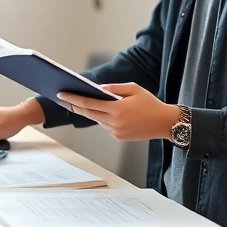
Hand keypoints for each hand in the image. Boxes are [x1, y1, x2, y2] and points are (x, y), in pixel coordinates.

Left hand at [58, 83, 180, 141]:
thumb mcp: (134, 89)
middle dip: (74, 105)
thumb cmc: (150, 103)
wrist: (165, 123)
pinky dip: (103, 118)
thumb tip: (97, 89)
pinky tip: (104, 112)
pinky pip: (105, 126)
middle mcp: (114, 123)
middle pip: (88, 113)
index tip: (62, 94)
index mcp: (117, 109)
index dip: (73, 98)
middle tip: (63, 98)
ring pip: (97, 120)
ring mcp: (116, 132)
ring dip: (90, 112)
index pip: (89, 103)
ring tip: (78, 101)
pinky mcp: (119, 137)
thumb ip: (114, 88)